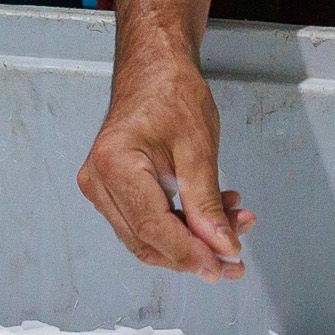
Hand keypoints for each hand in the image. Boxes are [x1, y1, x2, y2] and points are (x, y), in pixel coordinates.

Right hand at [77, 57, 255, 277]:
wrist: (153, 69)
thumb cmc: (172, 95)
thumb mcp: (198, 148)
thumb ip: (207, 204)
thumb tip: (222, 249)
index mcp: (115, 165)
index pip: (153, 229)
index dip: (191, 254)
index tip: (225, 265)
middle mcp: (98, 181)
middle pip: (147, 240)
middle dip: (195, 252)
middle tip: (236, 254)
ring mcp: (100, 188)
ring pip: (147, 237)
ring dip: (191, 239)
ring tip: (233, 221)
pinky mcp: (110, 190)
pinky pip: (145, 222)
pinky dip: (180, 225)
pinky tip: (212, 214)